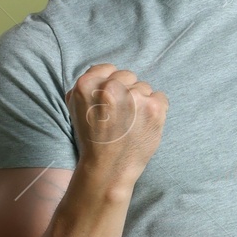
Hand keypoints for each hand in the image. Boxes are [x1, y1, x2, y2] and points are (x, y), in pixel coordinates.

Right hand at [65, 64, 168, 188]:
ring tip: (131, 123)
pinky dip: (156, 110)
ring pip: (144, 87)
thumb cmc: (93, 139)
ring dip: (141, 102)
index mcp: (87, 84)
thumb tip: (103, 72)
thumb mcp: (76, 108)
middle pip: (128, 76)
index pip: (109, 69)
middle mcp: (110, 87)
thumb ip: (88, 86)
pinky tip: (144, 125)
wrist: (108, 168)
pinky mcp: (154, 107)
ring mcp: (134, 96)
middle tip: (121, 115)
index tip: (111, 102)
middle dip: (126, 92)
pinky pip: (160, 97)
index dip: (111, 85)